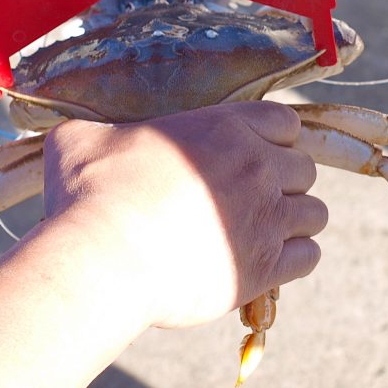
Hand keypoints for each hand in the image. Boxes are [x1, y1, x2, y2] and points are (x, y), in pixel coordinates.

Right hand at [43, 102, 327, 328]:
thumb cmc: (88, 193)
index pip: (285, 120)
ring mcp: (266, 217)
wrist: (101, 257)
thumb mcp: (80, 140)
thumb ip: (90, 129)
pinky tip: (265, 262)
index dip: (273, 137)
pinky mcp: (265, 267)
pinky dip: (294, 259)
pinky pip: (309, 257)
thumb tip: (73, 131)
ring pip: (315, 213)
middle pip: (304, 168)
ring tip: (262, 231)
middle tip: (252, 199)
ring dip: (294, 221)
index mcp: (224, 127)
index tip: (253, 154)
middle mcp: (256, 166)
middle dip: (283, 181)